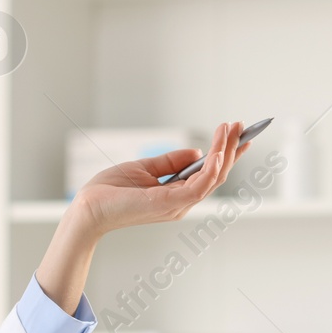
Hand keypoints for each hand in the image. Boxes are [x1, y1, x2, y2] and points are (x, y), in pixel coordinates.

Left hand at [71, 121, 249, 235]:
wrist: (89, 206)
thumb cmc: (111, 191)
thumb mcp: (145, 168)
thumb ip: (171, 161)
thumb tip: (198, 152)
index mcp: (177, 195)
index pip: (210, 175)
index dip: (227, 155)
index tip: (240, 135)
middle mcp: (182, 203)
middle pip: (217, 175)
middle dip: (231, 149)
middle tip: (242, 126)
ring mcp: (178, 205)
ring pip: (213, 179)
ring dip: (225, 152)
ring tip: (231, 129)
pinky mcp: (169, 204)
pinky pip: (199, 187)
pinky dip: (211, 169)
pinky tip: (217, 152)